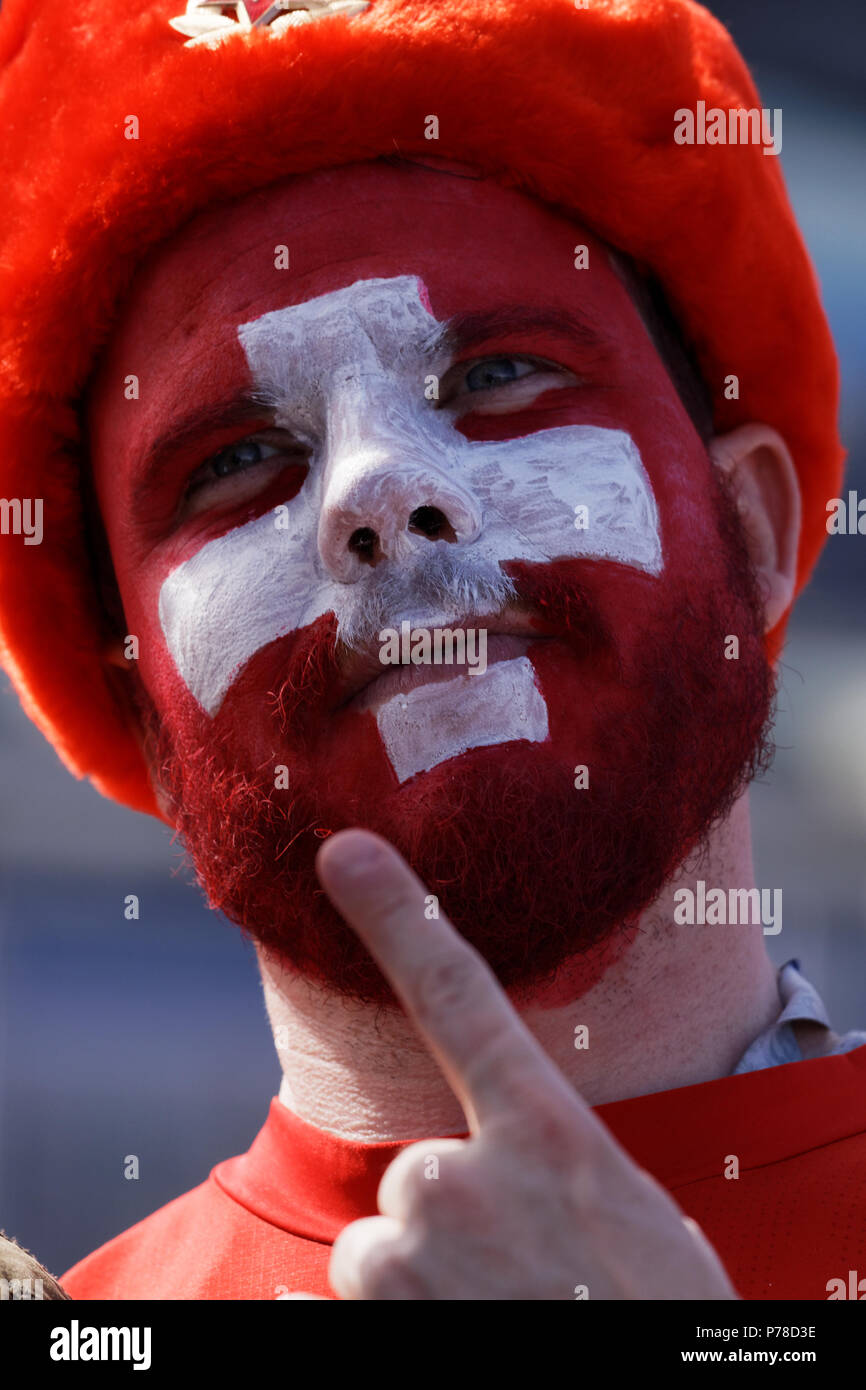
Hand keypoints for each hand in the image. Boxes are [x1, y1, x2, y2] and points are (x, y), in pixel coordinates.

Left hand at [303, 828, 737, 1301]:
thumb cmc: (653, 1322)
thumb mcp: (630, 1224)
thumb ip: (551, 1170)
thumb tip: (502, 1168)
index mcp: (547, 1137)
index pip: (460, 996)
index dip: (398, 916)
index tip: (342, 853)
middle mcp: (463, 1178)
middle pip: (412, 1176)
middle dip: (448, 1226)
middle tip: (520, 1285)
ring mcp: (412, 1254)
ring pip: (380, 1253)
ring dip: (422, 1292)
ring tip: (499, 1320)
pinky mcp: (373, 1321)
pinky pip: (350, 1310)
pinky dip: (396, 1330)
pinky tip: (467, 1338)